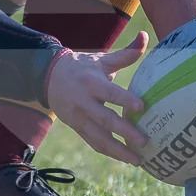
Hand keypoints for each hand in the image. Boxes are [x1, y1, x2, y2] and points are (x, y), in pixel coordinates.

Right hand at [45, 31, 150, 165]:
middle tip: (145, 141)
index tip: (142, 107)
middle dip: (125, 132)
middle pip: (106, 120)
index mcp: (91, 83)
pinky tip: (126, 159)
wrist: (49, 78)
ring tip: (138, 160)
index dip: (125, 100)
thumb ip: (125, 53)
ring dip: (119, 151)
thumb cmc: (83, 67)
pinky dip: (110, 152)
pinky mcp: (78, 128)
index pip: (110, 93)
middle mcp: (84, 102)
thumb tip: (145, 35)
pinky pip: (94, 144)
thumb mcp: (101, 59)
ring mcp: (79, 118)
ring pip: (99, 138)